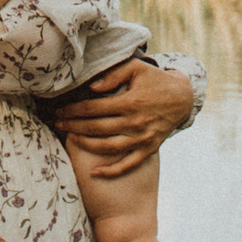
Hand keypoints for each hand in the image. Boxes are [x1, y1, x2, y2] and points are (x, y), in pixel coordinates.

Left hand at [47, 57, 193, 175]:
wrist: (183, 98)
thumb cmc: (156, 80)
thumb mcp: (137, 69)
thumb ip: (114, 75)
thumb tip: (92, 88)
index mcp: (130, 102)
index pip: (94, 108)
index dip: (74, 110)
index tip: (60, 111)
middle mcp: (135, 122)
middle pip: (96, 127)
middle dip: (73, 126)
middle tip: (57, 124)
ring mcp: (142, 138)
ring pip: (108, 147)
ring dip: (86, 145)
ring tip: (70, 139)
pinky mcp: (149, 149)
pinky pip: (128, 164)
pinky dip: (111, 171)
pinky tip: (95, 173)